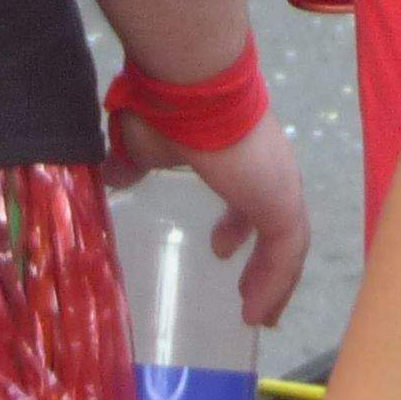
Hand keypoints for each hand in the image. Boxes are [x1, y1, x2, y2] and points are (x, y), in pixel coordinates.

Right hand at [109, 107, 312, 328]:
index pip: (248, 195)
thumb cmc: (170, 110)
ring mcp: (280, 185)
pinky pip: (286, 256)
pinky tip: (257, 312)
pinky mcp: (282, 203)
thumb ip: (133, 163)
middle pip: (276, 224)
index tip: (221, 248)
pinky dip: (275, 284)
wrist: (193, 85)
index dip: (238, 225)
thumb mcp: (145, 144)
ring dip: (273, 281)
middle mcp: (269, 170)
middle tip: (245, 289)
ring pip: (289, 244)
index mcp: (242, 156)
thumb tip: (111, 177)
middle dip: (263, 260)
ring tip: (257, 314)